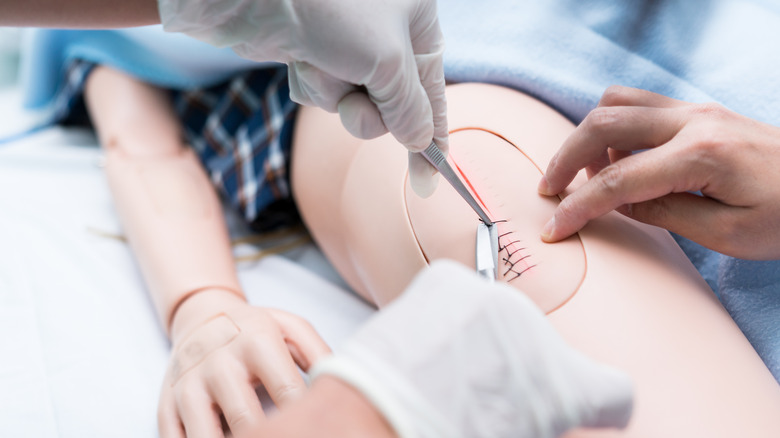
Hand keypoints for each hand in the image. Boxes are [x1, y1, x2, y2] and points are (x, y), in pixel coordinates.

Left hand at [158, 0, 447, 196]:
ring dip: (334, 94)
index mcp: (416, 19)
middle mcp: (384, 29)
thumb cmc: (332, 9)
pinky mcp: (312, 52)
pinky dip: (311, 84)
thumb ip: (410, 110)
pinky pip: (322, 92)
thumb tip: (421, 142)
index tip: (429, 180)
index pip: (432, 88)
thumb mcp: (388, 63)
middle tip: (355, 105)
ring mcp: (345, 42)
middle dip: (369, 111)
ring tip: (319, 62)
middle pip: (391, 104)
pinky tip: (298, 57)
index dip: (432, 136)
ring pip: (352, 102)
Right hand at [158, 288, 330, 437]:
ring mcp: (187, 386)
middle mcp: (218, 362)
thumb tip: (343, 384)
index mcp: (255, 340)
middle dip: (270, 437)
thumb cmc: (257, 330)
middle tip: (289, 437)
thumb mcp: (291, 328)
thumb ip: (319, 354)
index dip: (305, 419)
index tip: (316, 428)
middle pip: (246, 421)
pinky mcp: (166, 406)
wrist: (200, 318)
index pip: (287, 391)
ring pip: (205, 437)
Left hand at [312, 260, 632, 437]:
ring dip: (482, 340)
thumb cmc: (442, 435)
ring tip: (446, 372)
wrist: (377, 422)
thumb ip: (538, 414)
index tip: (587, 408)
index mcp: (576, 388)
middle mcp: (543, 335)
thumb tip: (528, 407)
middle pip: (542, 349)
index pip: (615, 391)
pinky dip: (447, 315)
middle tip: (483, 396)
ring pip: (499, 319)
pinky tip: (427, 347)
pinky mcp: (450, 279)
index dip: (600, 404)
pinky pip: (458, 294)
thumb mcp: (515, 434)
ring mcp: (496, 300)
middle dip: (520, 368)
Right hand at [538, 85, 779, 259]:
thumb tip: (617, 203)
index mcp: (701, 155)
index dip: (578, 207)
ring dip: (587, 136)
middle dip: (565, 158)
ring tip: (585, 175)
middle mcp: (695, 120)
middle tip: (549, 190)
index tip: (553, 228)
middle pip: (603, 124)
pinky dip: (613, 128)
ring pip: (617, 102)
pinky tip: (617, 159)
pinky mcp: (699, 111)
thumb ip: (663, 215)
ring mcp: (697, 110)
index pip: (617, 181)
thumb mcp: (727, 233)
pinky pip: (639, 105)